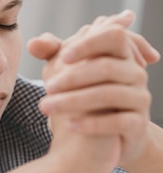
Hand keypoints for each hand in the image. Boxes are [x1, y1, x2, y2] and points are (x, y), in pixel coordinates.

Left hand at [27, 11, 159, 167]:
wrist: (103, 136)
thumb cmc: (84, 92)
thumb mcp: (68, 69)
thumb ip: (53, 52)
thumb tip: (32, 44)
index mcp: (121, 53)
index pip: (112, 36)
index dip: (88, 44)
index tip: (64, 56)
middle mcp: (135, 73)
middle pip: (107, 67)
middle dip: (73, 76)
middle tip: (47, 87)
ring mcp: (140, 98)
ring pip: (110, 94)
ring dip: (74, 100)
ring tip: (46, 107)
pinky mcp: (138, 123)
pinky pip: (119, 121)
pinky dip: (92, 123)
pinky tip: (69, 125)